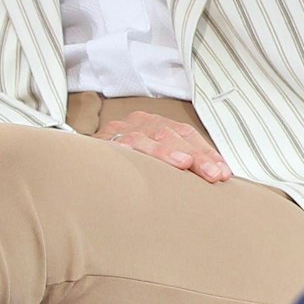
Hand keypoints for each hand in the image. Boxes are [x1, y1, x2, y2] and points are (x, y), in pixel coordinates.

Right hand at [98, 111, 233, 183]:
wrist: (79, 162)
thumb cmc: (123, 164)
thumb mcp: (151, 161)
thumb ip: (175, 167)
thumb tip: (210, 180)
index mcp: (156, 125)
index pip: (187, 134)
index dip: (206, 152)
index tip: (224, 172)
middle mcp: (141, 123)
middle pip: (174, 135)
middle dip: (197, 155)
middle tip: (214, 174)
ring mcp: (121, 130)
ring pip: (149, 137)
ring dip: (168, 152)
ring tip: (185, 165)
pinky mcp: (102, 142)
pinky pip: (120, 145)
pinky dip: (136, 152)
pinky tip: (148, 163)